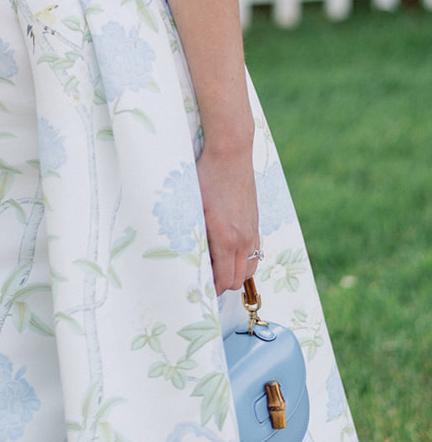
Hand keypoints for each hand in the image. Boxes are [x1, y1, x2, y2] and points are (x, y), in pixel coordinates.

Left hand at [196, 144, 259, 294]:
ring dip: (234, 273)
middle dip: (220, 284)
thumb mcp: (191, 206)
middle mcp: (243, 239)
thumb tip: (185, 258)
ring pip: (249, 269)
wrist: (230, 152)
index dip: (210, 289)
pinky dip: (243, 260)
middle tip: (202, 279)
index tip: (196, 287)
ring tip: (215, 267)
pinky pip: (254, 254)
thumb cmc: (205, 176)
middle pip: (237, 280)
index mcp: (225, 237)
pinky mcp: (256, 223)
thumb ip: (191, 235)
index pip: (223, 280)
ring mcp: (252, 231)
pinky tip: (228, 252)